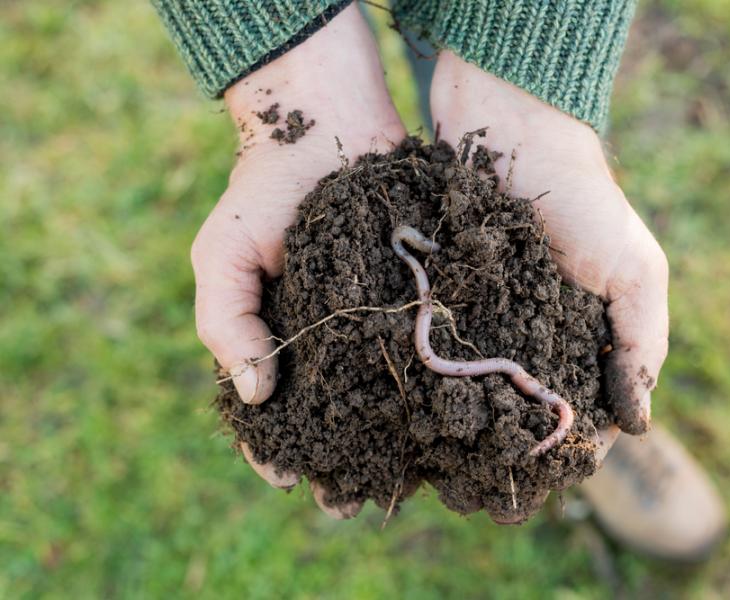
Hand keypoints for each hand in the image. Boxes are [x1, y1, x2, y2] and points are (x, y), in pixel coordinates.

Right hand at [190, 5, 404, 514]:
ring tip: (407, 476)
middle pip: (335, 415)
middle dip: (344, 459)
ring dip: (395, 438)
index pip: (271, 412)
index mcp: (279, 337)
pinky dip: (435, 381)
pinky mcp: (419, 295)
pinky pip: (426, 346)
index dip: (275, 449)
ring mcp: (378, 320)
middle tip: (355, 499)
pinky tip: (448, 412)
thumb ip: (228, 322)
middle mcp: (332, 339)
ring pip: (386, 393)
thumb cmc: (265, 192)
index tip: (291, 479)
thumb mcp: (223, 254)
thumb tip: (254, 395)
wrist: (329, 122)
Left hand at [430, 52, 669, 522]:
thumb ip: (640, 342)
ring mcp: (486, 319)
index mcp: (585, 336)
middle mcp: (535, 335)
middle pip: (523, 411)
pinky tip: (412, 414)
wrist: (511, 127)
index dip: (564, 452)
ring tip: (439, 470)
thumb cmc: (582, 199)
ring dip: (463, 428)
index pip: (579, 412)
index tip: (535, 488)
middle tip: (475, 494)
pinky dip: (432, 380)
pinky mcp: (445, 297)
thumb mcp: (633, 269)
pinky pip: (437, 349)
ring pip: (477, 390)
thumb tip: (637, 426)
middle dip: (505, 451)